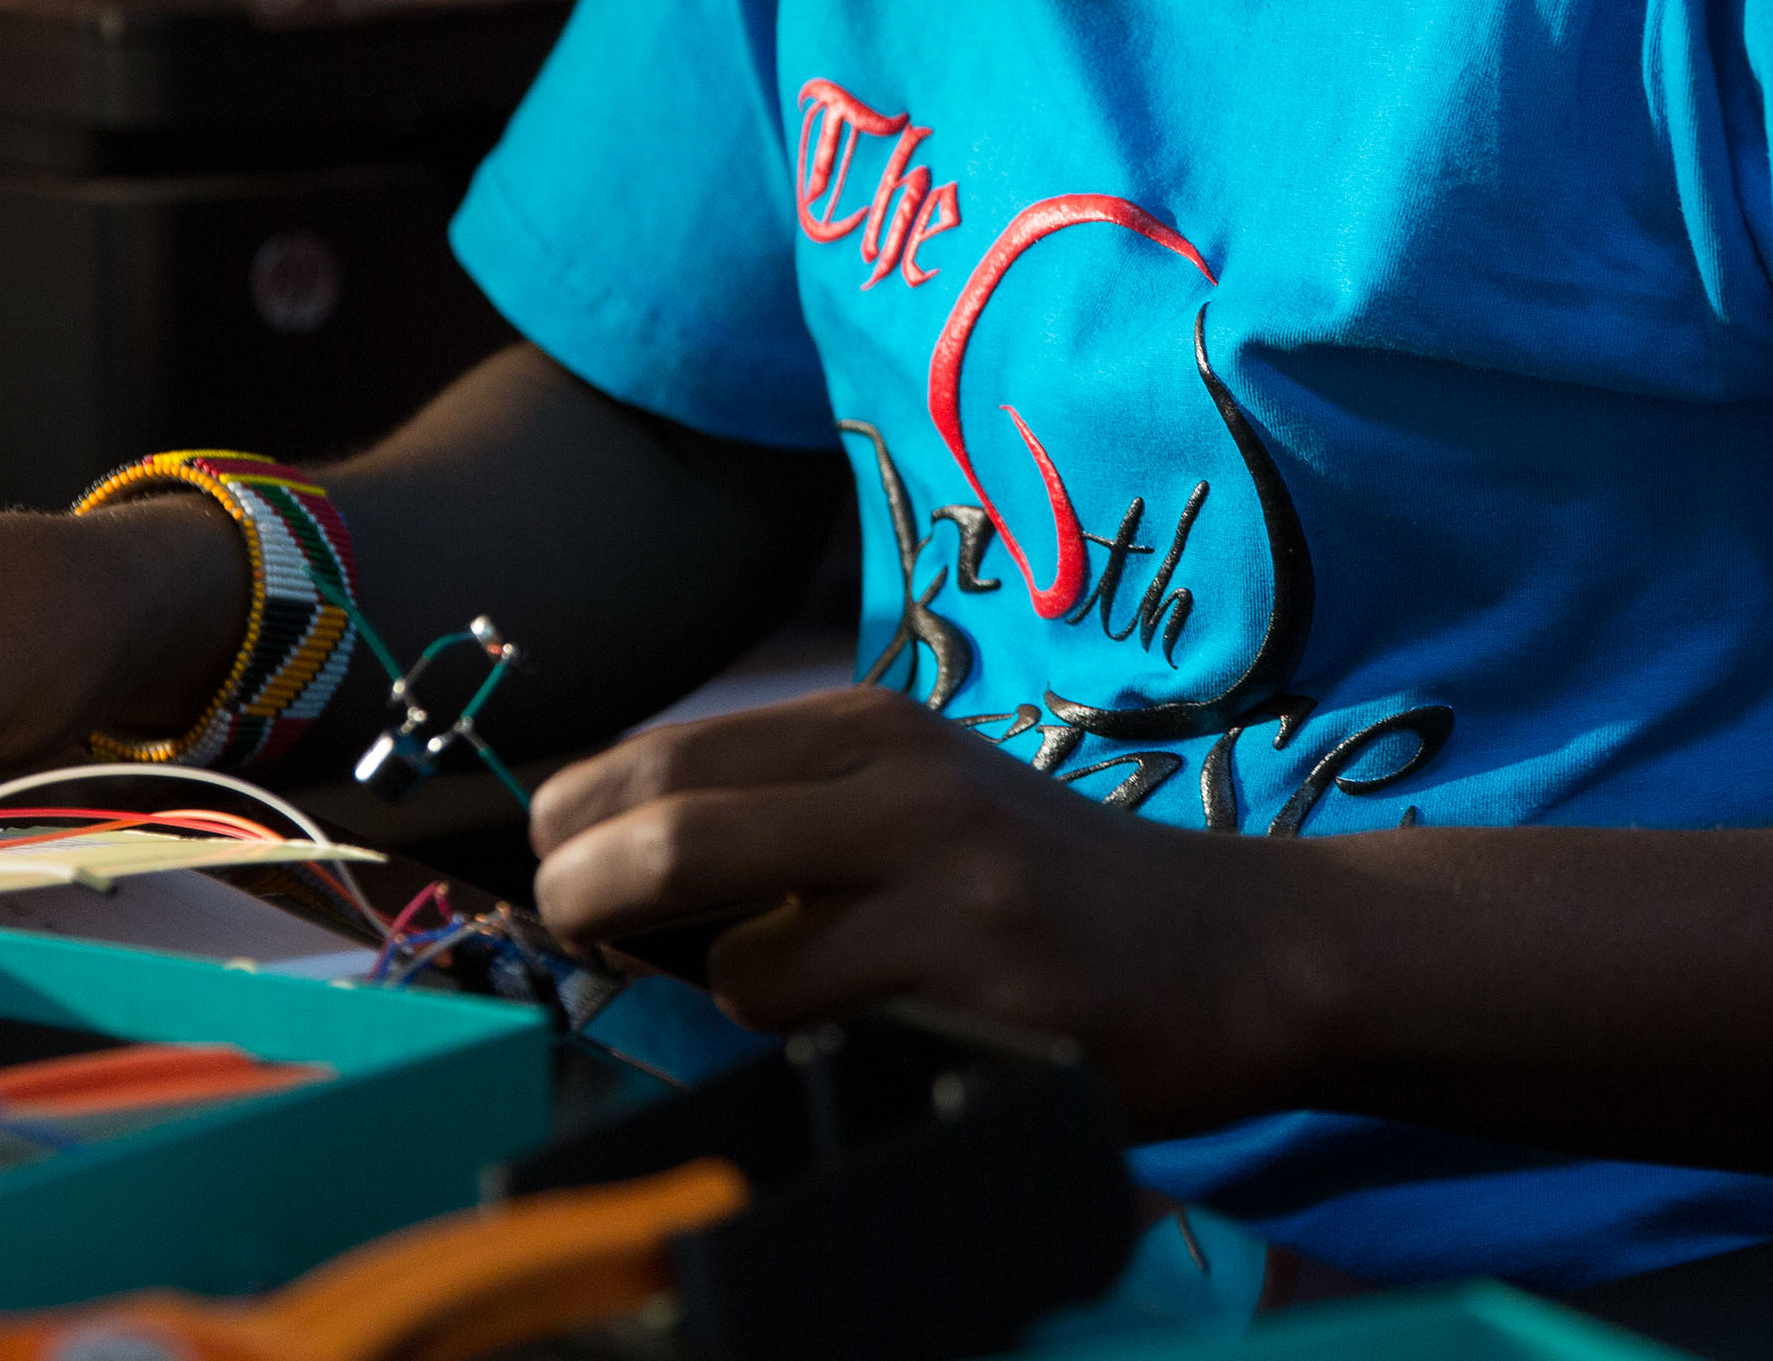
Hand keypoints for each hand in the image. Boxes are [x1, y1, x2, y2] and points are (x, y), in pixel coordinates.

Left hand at [527, 686, 1325, 1134]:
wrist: (1225, 947)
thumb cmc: (1037, 877)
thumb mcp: (911, 793)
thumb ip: (775, 808)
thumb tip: (592, 847)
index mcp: (874, 727)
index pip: (663, 754)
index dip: (574, 813)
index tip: (547, 854)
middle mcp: (906, 788)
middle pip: (667, 833)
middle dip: (581, 890)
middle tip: (567, 923)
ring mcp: (947, 891)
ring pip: (736, 961)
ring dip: (732, 993)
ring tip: (806, 987)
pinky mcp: (981, 992)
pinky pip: (826, 1037)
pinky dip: (818, 1044)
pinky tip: (887, 1024)